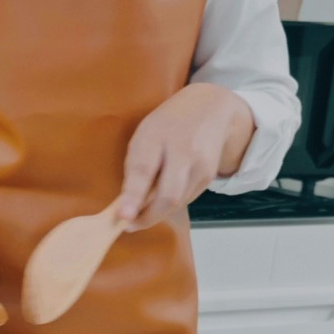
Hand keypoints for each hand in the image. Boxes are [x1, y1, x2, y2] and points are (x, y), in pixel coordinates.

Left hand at [114, 83, 254, 230]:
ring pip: (177, 202)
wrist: (210, 108)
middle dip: (147, 217)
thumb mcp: (144, 136)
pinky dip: (171, 204)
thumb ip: (135, 168)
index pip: (144, 170)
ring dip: (157, 212)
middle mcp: (182, 150)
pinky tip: (162, 197)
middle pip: (168, 195)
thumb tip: (126, 205)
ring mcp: (200, 164)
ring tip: (142, 211)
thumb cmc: (166, 125)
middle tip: (130, 225)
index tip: (123, 217)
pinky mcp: (209, 175)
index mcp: (156, 136)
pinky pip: (186, 199)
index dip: (133, 196)